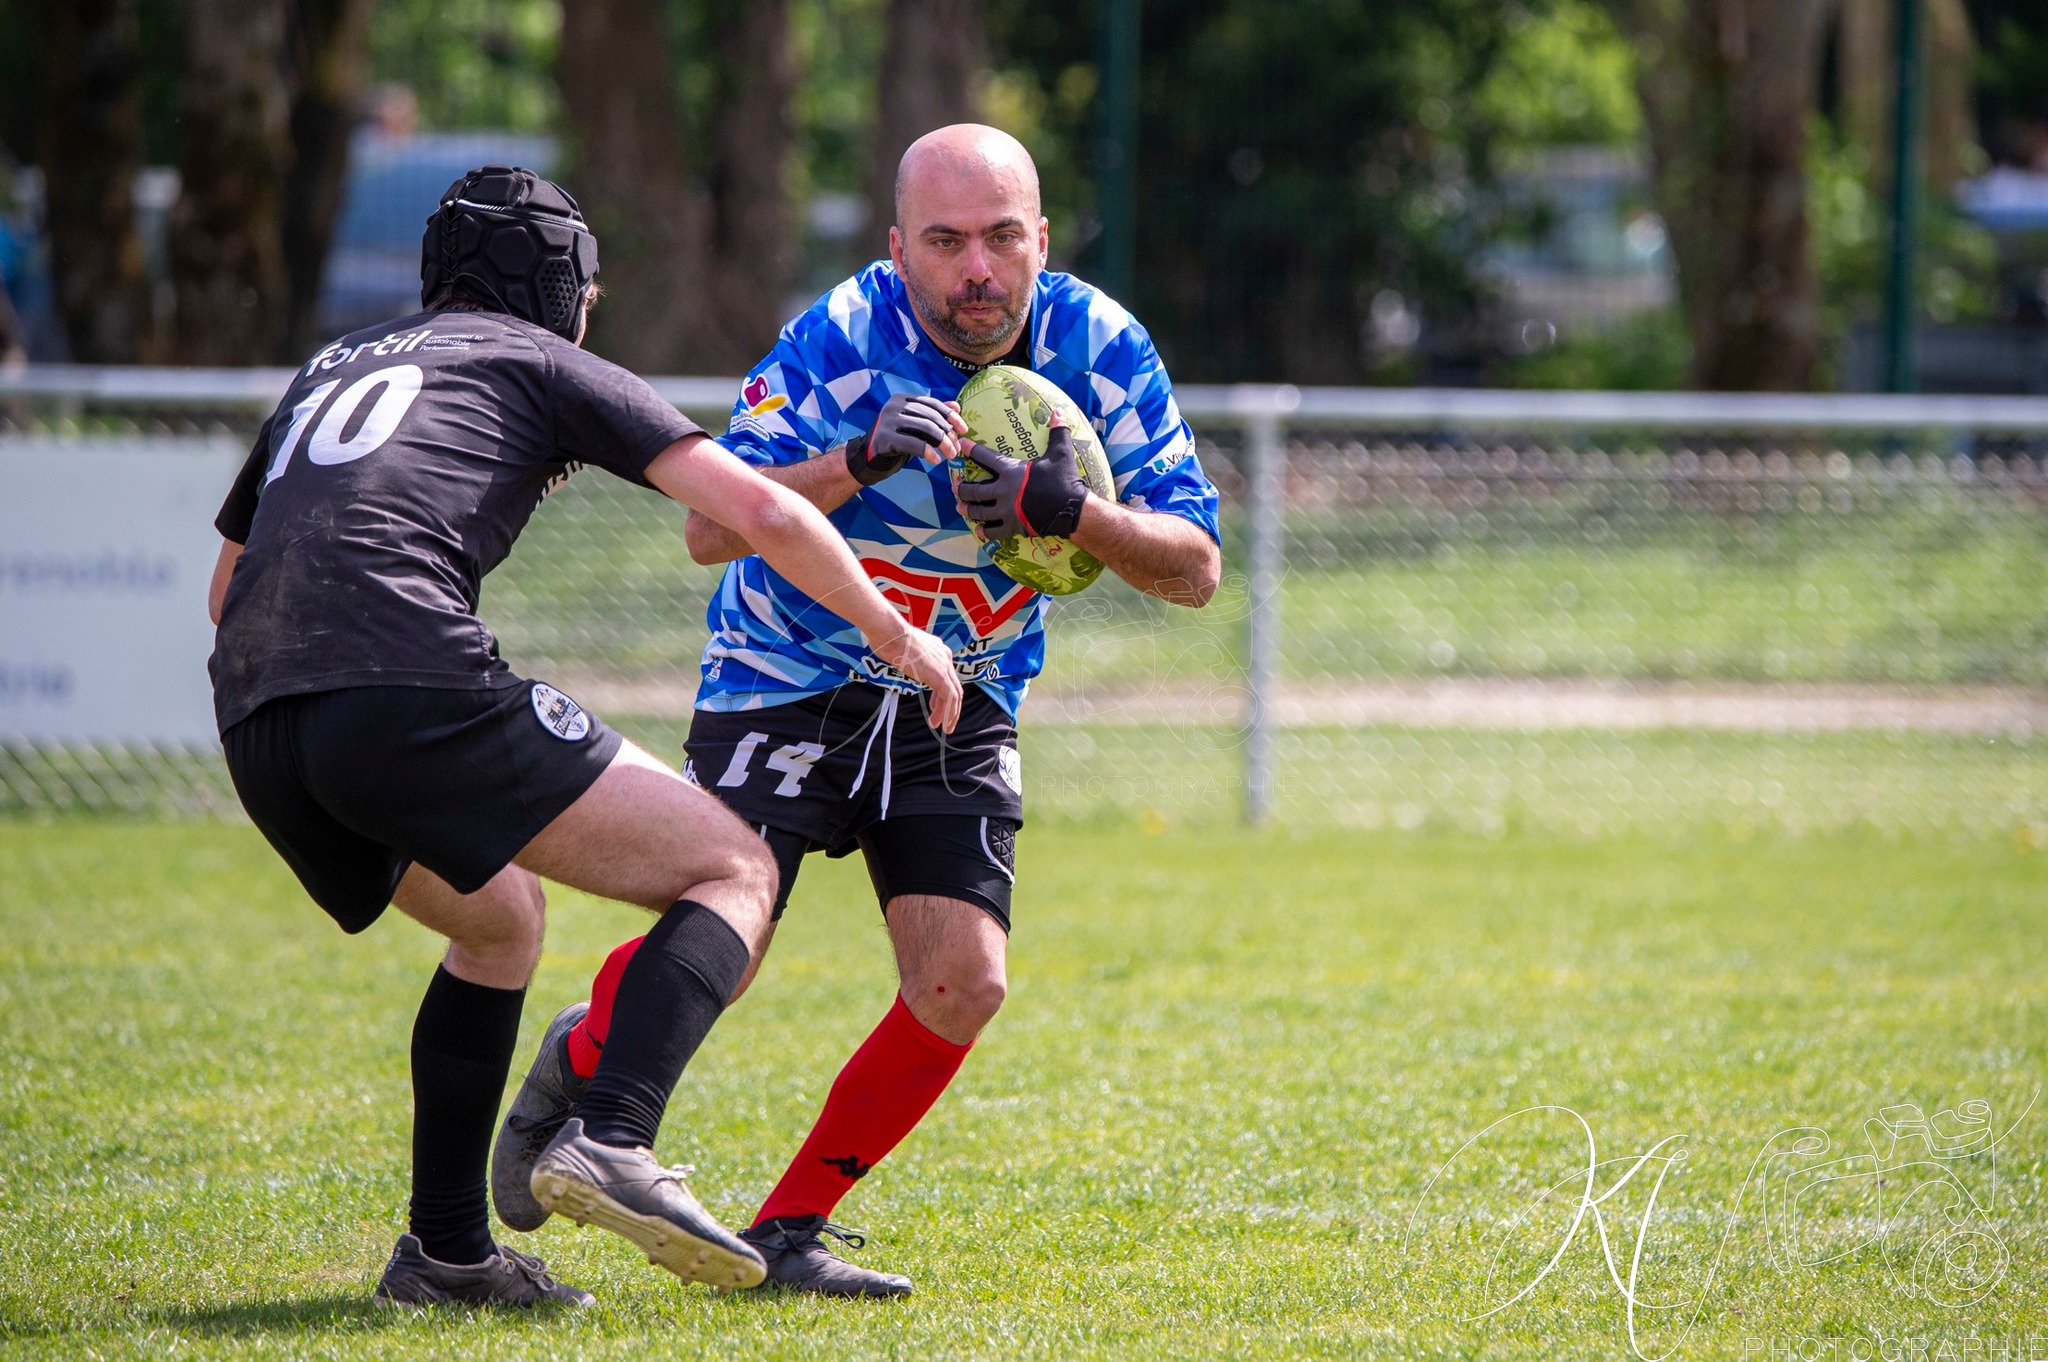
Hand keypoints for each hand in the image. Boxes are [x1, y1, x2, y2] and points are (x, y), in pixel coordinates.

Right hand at [844, 393, 964, 485]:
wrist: (869, 457)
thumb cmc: (896, 441)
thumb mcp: (916, 427)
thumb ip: (934, 416)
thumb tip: (957, 406)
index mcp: (902, 398)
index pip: (932, 403)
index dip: (950, 416)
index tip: (964, 430)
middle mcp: (894, 405)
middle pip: (930, 416)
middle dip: (947, 433)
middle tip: (956, 449)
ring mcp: (887, 420)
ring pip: (924, 427)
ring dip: (942, 443)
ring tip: (951, 455)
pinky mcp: (884, 437)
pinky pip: (912, 443)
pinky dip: (927, 451)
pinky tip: (936, 460)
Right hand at [865, 624, 963, 731]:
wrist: (890, 633)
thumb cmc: (889, 638)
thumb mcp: (904, 648)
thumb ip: (910, 658)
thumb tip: (903, 660)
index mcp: (939, 650)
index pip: (947, 676)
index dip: (941, 694)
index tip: (934, 706)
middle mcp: (945, 657)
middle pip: (955, 687)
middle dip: (951, 707)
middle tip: (946, 722)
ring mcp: (944, 667)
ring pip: (954, 695)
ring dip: (949, 714)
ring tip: (943, 728)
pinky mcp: (939, 676)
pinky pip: (948, 699)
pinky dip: (946, 713)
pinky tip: (938, 723)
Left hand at [955, 420, 1089, 540]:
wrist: (1072, 510)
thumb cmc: (1064, 480)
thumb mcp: (1061, 454)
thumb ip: (1057, 432)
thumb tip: (1058, 411)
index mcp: (1011, 471)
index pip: (985, 457)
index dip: (972, 449)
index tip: (962, 445)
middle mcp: (1004, 491)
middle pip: (975, 490)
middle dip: (962, 489)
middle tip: (955, 487)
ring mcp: (1007, 511)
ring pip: (979, 512)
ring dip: (968, 510)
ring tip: (960, 508)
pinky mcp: (1013, 527)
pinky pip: (993, 531)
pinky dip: (984, 531)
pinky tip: (978, 530)